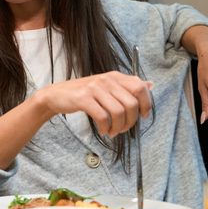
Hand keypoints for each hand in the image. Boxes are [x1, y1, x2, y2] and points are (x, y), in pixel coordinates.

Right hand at [36, 71, 152, 136]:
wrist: (56, 95)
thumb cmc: (84, 94)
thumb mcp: (107, 87)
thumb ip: (128, 86)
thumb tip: (150, 85)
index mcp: (115, 76)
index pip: (140, 88)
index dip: (146, 104)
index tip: (142, 116)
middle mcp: (107, 80)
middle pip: (131, 103)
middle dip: (131, 121)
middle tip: (122, 129)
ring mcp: (95, 88)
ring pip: (118, 112)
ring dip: (118, 127)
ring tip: (112, 131)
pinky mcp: (83, 98)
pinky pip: (102, 117)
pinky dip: (105, 127)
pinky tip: (102, 130)